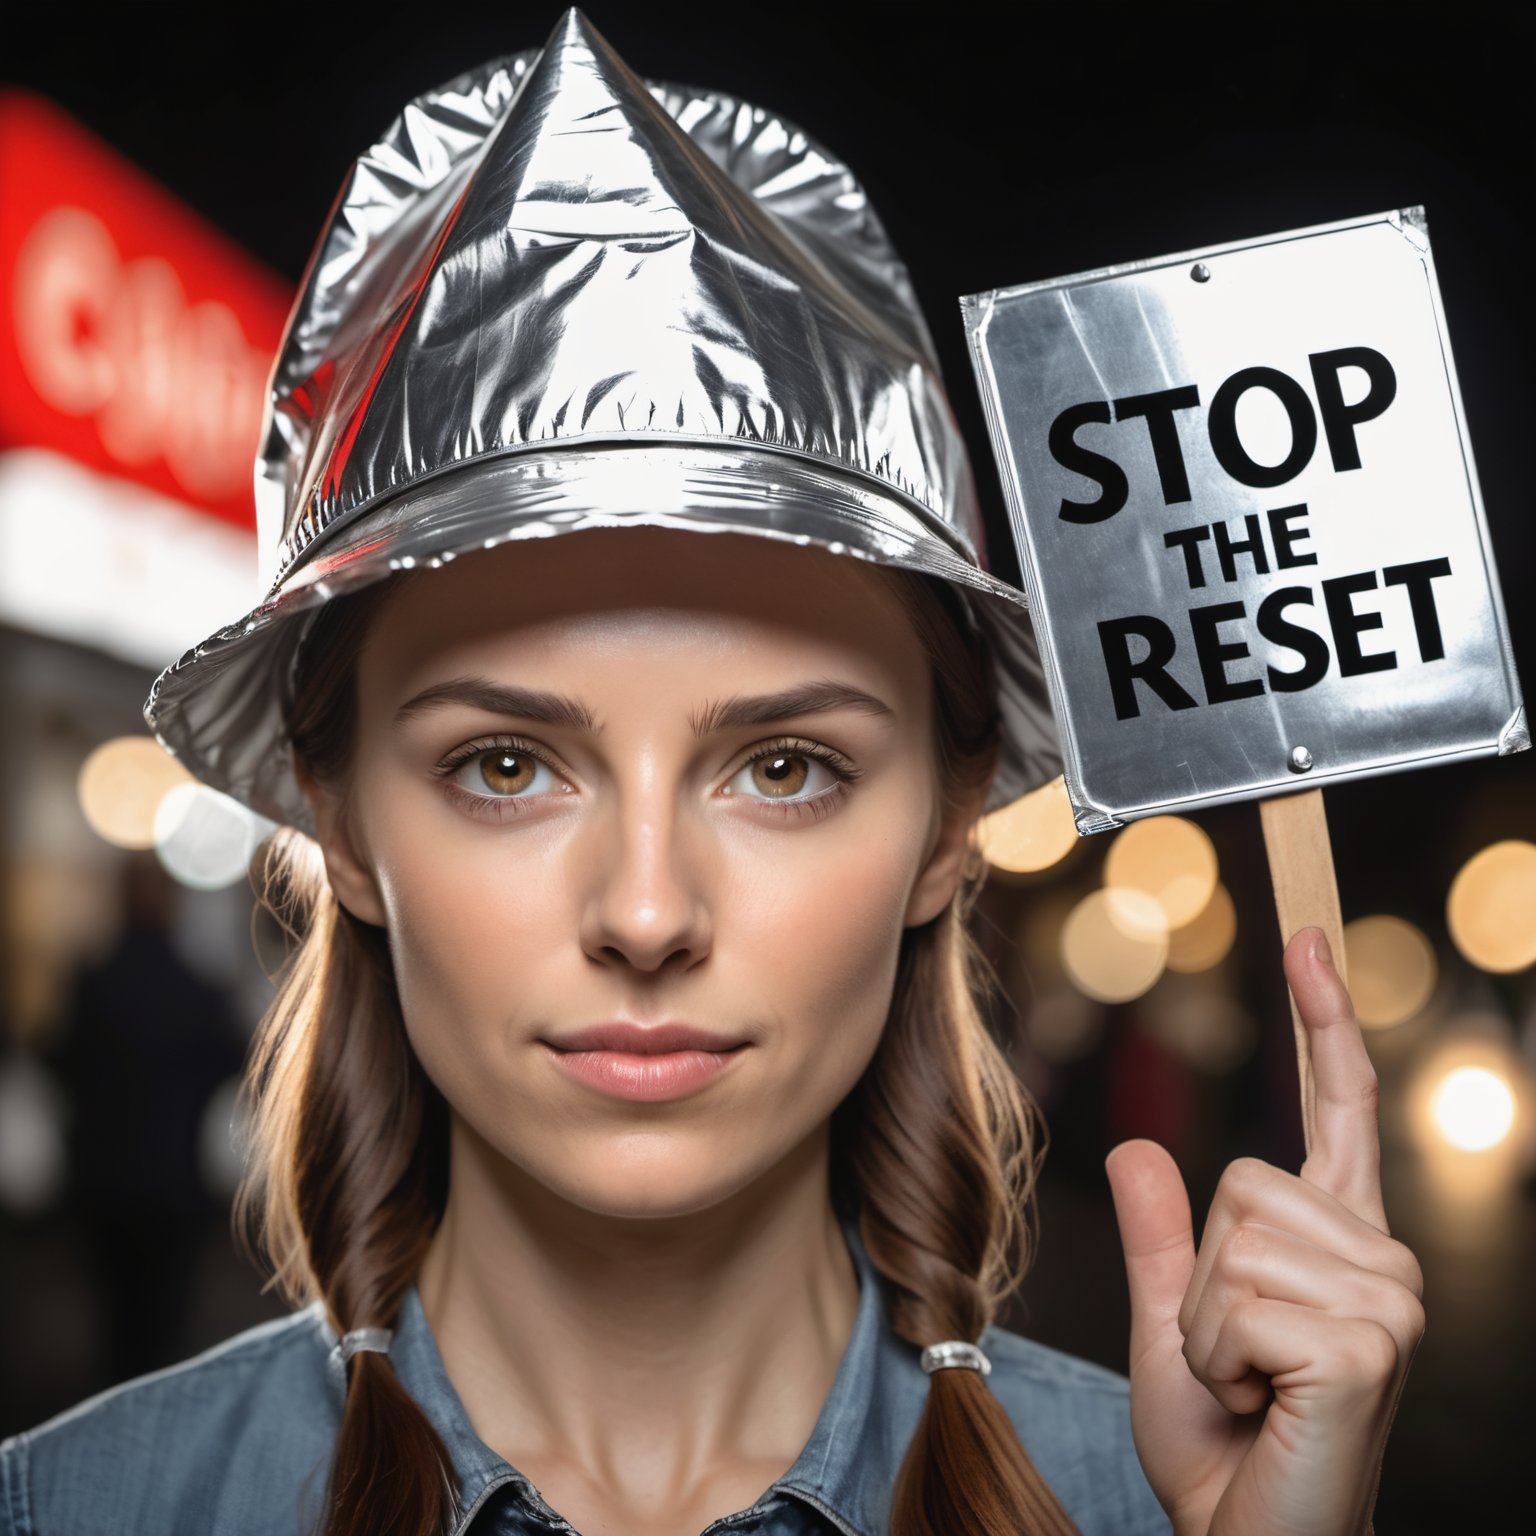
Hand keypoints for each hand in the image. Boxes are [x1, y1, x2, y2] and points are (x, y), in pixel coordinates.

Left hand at [1103, 926, 1424, 1535]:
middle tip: (1238, 1357)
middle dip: (1206, 1272)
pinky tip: (1260, 1401)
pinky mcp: (1365, 1347)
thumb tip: (1136, 1146)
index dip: (1324, 1021)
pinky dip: (1216, 1357)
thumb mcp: (1174, 1323)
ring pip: (1234, 1235)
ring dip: (1208, 1322)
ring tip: (1251, 1383)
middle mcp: (1380, 1260)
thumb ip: (1161, 1237)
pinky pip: (1236, 1299)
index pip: (1340, 1109)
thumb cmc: (1221, 1441)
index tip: (1308, 938)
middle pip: (1242, 1175)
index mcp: (1338, 1244)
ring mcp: (1386, 1303)